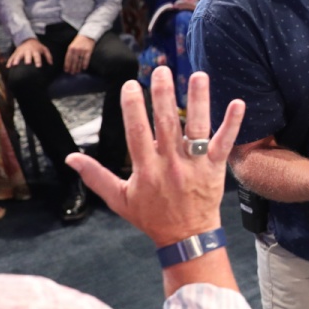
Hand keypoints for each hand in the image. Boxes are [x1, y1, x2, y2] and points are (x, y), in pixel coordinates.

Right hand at [8, 37, 51, 67]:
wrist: (28, 39)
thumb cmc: (37, 47)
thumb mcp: (44, 49)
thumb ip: (48, 56)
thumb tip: (51, 64)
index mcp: (35, 50)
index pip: (37, 56)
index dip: (38, 60)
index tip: (38, 66)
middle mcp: (28, 51)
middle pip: (27, 55)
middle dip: (27, 59)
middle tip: (27, 63)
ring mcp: (21, 51)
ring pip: (18, 55)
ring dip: (16, 60)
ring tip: (15, 65)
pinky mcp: (16, 52)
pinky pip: (12, 57)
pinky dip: (10, 61)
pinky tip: (8, 66)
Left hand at [63, 34, 95, 74]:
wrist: (87, 34)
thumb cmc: (79, 40)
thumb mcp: (72, 45)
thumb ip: (70, 52)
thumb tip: (69, 61)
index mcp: (70, 48)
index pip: (68, 59)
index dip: (67, 65)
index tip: (66, 70)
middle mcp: (76, 50)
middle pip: (73, 61)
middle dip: (72, 68)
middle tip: (72, 73)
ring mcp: (82, 50)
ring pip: (79, 61)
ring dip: (78, 67)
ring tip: (77, 72)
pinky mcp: (88, 51)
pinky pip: (86, 59)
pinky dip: (85, 64)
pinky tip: (84, 68)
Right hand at [69, 68, 242, 245]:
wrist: (187, 237)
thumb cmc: (151, 217)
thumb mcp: (119, 199)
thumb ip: (95, 176)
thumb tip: (70, 157)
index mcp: (146, 169)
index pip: (137, 132)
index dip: (133, 108)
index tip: (130, 84)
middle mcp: (170, 164)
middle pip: (166, 124)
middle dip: (163, 95)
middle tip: (161, 70)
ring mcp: (195, 164)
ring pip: (196, 128)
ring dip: (198, 100)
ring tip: (198, 75)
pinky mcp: (215, 167)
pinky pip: (224, 142)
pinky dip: (232, 123)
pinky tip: (238, 103)